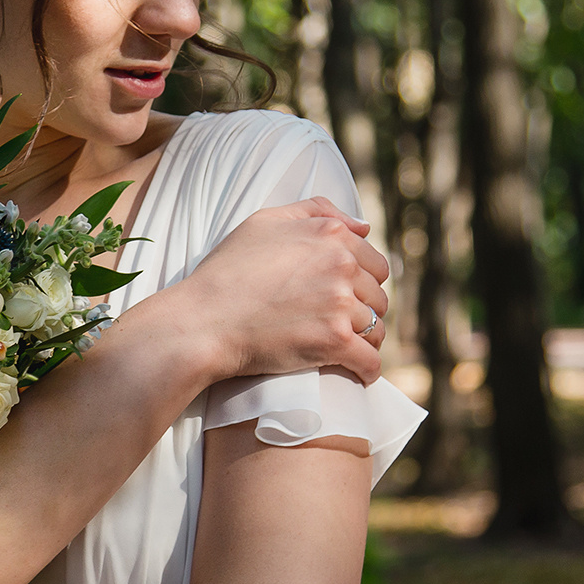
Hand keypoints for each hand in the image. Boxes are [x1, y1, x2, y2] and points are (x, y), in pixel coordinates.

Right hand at [158, 197, 389, 385]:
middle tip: (341, 323)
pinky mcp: (336, 341)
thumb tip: (363, 226)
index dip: (362, 281)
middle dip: (364, 310)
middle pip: (378, 295)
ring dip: (365, 340)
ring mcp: (340, 303)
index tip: (347, 296)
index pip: (374, 261)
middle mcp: (342, 264)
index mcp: (330, 233)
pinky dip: (367, 370)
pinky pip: (370, 361)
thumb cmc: (227, 271)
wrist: (204, 320)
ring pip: (377, 328)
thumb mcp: (264, 222)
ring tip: (346, 347)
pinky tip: (359, 373)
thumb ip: (316, 211)